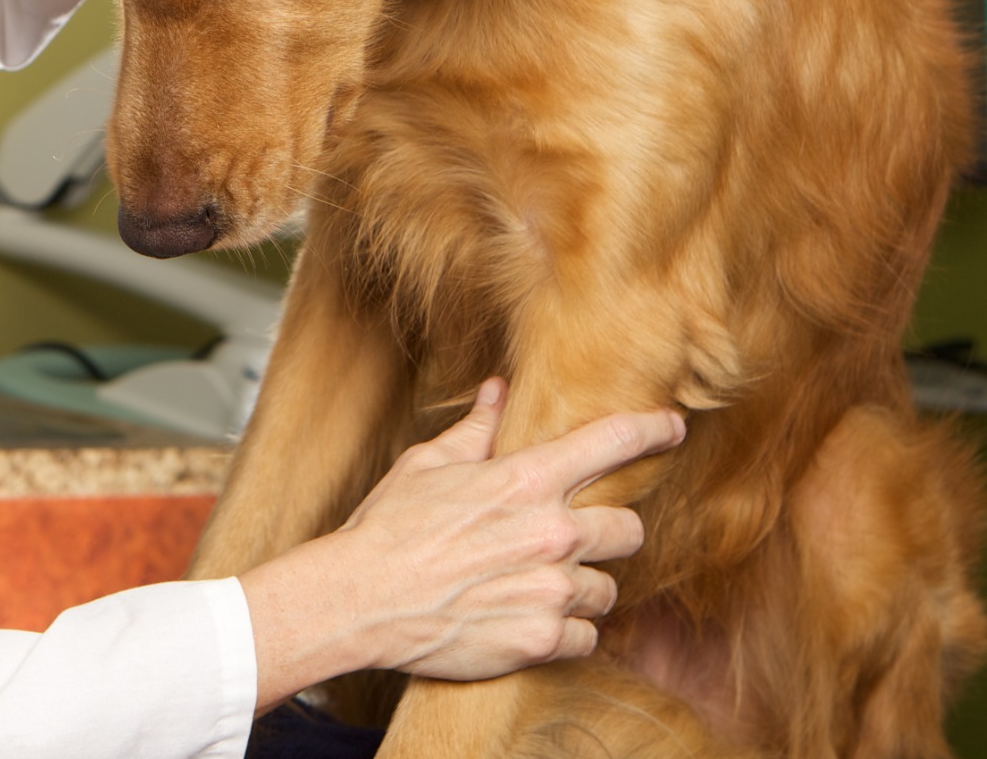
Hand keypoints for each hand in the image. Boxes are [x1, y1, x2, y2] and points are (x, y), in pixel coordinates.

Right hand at [236, 378, 684, 709]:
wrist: (358, 599)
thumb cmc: (387, 528)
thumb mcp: (427, 465)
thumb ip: (476, 430)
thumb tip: (499, 391)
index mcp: (524, 481)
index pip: (610, 443)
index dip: (651, 430)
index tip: (673, 427)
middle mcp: (549, 533)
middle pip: (629, 528)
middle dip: (607, 532)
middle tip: (572, 539)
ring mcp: (550, 590)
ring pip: (608, 588)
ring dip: (581, 587)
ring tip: (537, 586)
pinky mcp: (542, 640)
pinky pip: (587, 637)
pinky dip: (566, 632)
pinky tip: (529, 619)